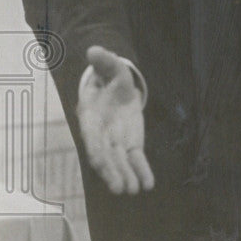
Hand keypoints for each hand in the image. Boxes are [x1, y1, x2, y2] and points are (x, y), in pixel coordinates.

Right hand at [79, 46, 154, 194]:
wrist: (114, 88)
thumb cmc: (109, 78)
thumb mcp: (110, 66)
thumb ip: (104, 60)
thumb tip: (94, 49)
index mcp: (92, 119)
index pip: (93, 138)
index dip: (97, 151)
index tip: (100, 163)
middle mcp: (102, 135)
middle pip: (107, 157)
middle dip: (113, 172)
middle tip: (122, 188)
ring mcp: (116, 142)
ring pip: (120, 163)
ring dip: (127, 176)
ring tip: (134, 191)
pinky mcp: (131, 144)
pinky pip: (136, 160)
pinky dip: (142, 171)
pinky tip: (149, 184)